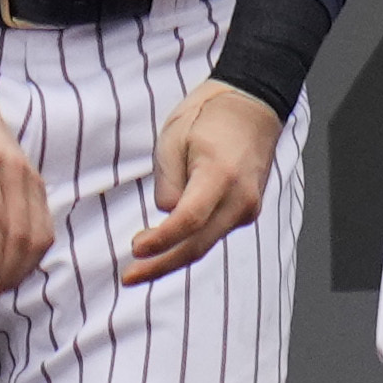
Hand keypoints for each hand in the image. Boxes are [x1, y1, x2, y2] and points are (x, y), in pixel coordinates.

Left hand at [0, 79, 51, 302]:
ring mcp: (28, 174)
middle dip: (9, 271)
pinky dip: (35, 246)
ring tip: (5, 287)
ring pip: (40, 229)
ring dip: (26, 262)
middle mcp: (14, 170)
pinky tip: (19, 263)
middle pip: (22, 233)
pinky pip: (44, 219)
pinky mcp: (33, 177)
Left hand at [121, 79, 281, 286]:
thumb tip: (167, 216)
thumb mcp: (173, 140)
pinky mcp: (247, 210)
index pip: (188, 221)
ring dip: (174, 257)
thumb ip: (168, 184)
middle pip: (198, 244)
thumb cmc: (208, 116)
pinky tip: (167, 249)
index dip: (160, 241)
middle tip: (129, 276)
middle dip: (162, 265)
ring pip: (207, 243)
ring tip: (141, 269)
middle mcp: (241, 198)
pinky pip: (215, 233)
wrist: (252, 106)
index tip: (135, 249)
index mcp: (220, 175)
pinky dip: (190, 243)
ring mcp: (249, 207)